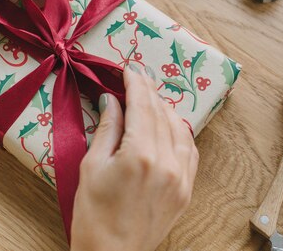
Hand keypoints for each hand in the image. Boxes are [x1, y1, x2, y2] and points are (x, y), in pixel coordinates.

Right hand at [71, 65, 198, 250]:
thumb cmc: (92, 214)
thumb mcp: (91, 166)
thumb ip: (107, 129)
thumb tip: (112, 99)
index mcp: (140, 155)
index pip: (142, 105)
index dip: (135, 83)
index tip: (129, 69)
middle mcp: (167, 163)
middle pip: (161, 113)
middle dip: (148, 91)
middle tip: (136, 77)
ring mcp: (181, 177)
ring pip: (179, 128)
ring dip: (165, 109)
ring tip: (149, 100)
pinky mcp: (187, 190)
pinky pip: (190, 150)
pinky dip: (180, 132)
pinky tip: (169, 125)